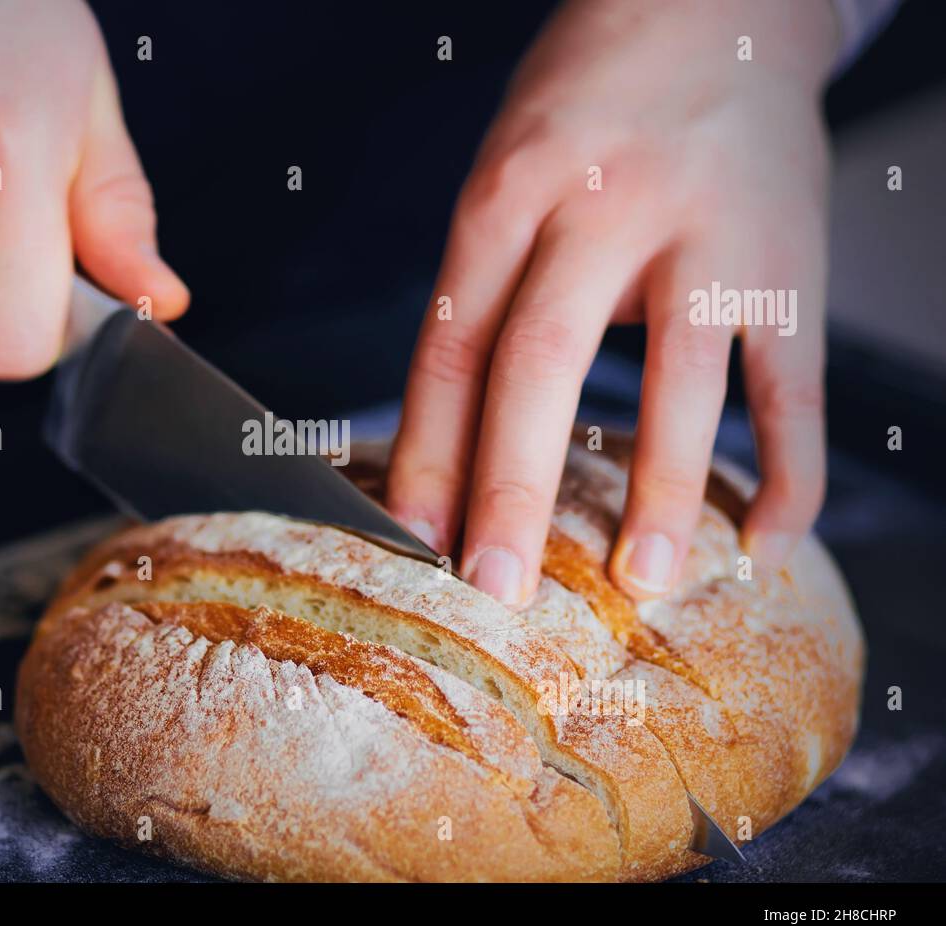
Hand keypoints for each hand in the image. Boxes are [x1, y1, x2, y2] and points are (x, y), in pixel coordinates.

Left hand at [387, 0, 838, 604]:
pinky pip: (793, 386)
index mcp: (511, 191)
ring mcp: (710, 235)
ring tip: (640, 583)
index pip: (453, 343)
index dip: (427, 450)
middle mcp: (606, 209)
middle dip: (511, 487)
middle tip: (495, 588)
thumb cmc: (584, 113)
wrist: (713, 6)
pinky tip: (765, 542)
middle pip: (542, 363)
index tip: (410, 538)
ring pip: (683, 382)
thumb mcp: (506, 177)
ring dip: (664, 495)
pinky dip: (788, 473)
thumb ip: (482, 294)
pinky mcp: (793, 264)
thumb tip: (442, 447)